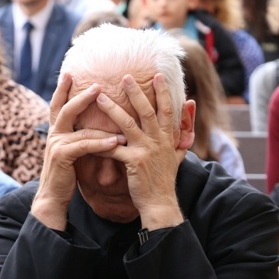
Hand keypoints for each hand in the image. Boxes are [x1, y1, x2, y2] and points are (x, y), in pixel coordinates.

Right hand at [31, 74, 125, 230]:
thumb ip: (79, 138)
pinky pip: (85, 145)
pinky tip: (117, 142)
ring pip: (81, 128)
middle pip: (66, 109)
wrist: (52, 198)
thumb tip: (94, 126)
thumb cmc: (65, 176)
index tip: (69, 73)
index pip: (58, 105)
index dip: (62, 89)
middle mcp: (53, 135)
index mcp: (55, 132)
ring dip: (104, 125)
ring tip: (123, 118)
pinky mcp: (62, 157)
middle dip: (81, 96)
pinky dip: (102, 143)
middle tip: (97, 85)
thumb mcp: (71, 152)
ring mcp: (56, 145)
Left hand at [95, 74, 184, 229]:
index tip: (156, 75)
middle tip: (125, 76)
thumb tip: (191, 106)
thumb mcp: (179, 154)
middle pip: (146, 111)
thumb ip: (183, 132)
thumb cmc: (165, 179)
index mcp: (168, 137)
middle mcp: (158, 141)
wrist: (160, 202)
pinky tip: (87, 136)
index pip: (167, 109)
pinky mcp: (134, 162)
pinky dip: (101, 144)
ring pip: (128, 125)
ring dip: (113, 109)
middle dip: (135, 92)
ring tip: (100, 97)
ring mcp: (146, 151)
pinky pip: (114, 150)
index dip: (162, 92)